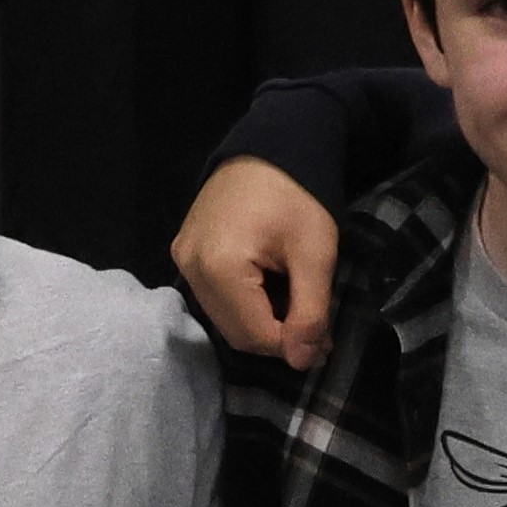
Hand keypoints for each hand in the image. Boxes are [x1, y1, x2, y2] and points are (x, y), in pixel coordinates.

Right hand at [171, 157, 341, 365]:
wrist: (271, 144)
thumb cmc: (299, 195)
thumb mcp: (315, 254)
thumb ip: (310, 312)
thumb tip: (303, 363)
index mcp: (219, 267)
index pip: (255, 335)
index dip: (293, 346)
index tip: (324, 342)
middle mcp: (190, 267)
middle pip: (235, 331)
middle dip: (277, 336)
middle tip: (315, 328)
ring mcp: (182, 258)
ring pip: (223, 317)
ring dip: (260, 321)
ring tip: (294, 305)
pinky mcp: (183, 250)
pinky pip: (213, 296)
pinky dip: (243, 302)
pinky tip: (269, 288)